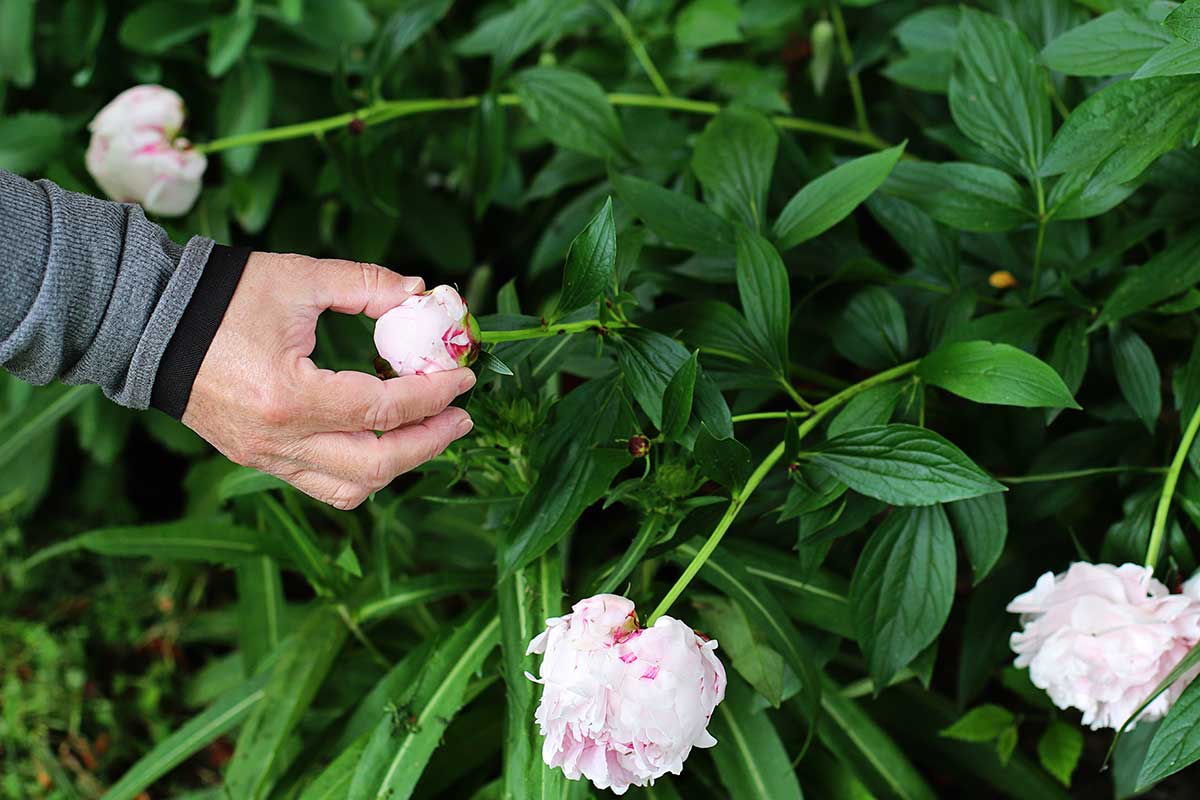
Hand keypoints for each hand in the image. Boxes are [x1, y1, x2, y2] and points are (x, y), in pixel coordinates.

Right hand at [182, 252, 475, 508]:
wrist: (147, 325)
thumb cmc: (222, 296)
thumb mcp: (301, 277)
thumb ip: (367, 284)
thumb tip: (421, 296)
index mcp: (290, 396)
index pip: (384, 408)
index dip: (435, 393)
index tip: (465, 376)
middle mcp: (280, 440)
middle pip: (377, 464)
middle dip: (431, 441)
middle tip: (462, 415)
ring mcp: (267, 458)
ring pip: (352, 486)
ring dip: (400, 463)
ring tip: (430, 430)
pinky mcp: (259, 460)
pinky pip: (323, 484)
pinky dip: (363, 471)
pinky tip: (384, 440)